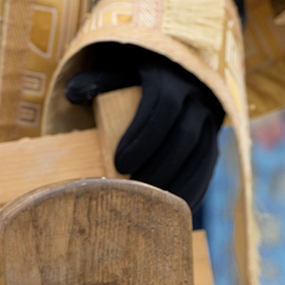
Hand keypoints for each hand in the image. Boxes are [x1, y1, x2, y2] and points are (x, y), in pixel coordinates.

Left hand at [65, 44, 223, 209]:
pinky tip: (172, 211)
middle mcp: (196, 98)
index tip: (118, 164)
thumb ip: (94, 83)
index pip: (162, 107)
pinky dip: (191, 191)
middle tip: (131, 190)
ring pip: (201, 156)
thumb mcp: (114, 74)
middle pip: (184, 136)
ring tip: (150, 205)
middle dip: (158, 166)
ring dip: (176, 183)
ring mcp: (209, 122)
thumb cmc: (133, 81)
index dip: (142, 137)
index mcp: (170, 78)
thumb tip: (72, 94)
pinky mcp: (213, 143)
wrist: (173, 78)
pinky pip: (208, 170)